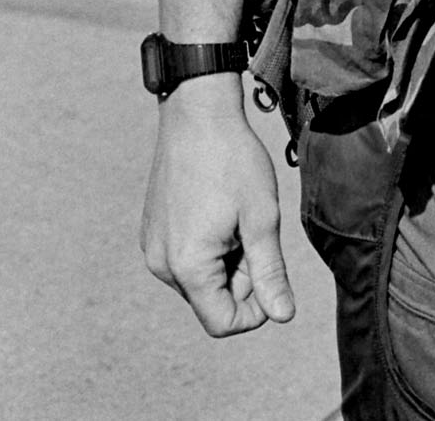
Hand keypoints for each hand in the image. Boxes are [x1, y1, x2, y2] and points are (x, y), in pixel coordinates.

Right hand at [141, 78, 295, 336]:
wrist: (196, 112)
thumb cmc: (233, 160)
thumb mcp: (262, 217)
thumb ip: (270, 272)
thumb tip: (283, 316)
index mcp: (187, 266)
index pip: (222, 322)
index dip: (255, 310)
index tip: (270, 270)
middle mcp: (161, 264)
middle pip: (211, 299)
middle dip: (241, 276)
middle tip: (256, 228)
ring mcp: (152, 247)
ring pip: (200, 278)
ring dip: (226, 259)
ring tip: (237, 214)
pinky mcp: (152, 231)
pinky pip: (185, 257)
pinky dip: (208, 245)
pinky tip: (218, 208)